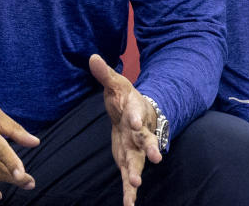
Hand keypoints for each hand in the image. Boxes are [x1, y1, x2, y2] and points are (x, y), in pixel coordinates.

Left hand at [88, 54, 160, 205]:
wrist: (134, 112)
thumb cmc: (124, 97)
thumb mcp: (115, 83)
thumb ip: (104, 73)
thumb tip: (92, 57)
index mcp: (134, 110)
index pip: (135, 112)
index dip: (134, 117)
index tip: (133, 122)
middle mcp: (139, 130)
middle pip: (146, 139)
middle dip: (151, 148)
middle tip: (156, 157)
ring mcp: (136, 147)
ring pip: (139, 161)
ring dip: (137, 172)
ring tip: (135, 185)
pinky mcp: (129, 159)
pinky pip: (129, 176)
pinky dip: (129, 191)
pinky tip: (128, 205)